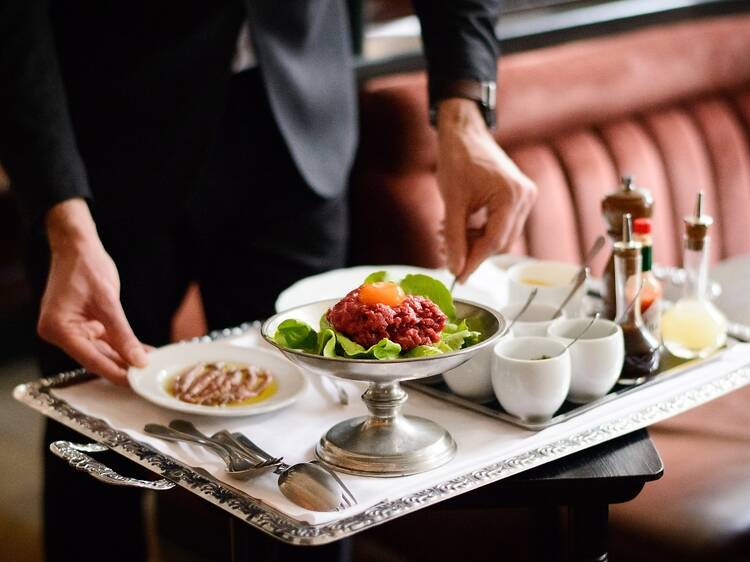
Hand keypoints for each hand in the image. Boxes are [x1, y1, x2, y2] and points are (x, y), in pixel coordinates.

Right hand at [37, 199, 147, 384]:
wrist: (77, 246)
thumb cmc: (86, 267)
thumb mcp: (109, 302)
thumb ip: (123, 335)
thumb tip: (138, 360)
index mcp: (58, 329)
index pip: (91, 359)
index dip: (116, 373)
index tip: (137, 384)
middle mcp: (61, 333)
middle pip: (96, 358)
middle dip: (123, 367)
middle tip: (148, 377)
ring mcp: (71, 330)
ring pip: (102, 351)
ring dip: (126, 357)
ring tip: (150, 365)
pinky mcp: (83, 325)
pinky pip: (105, 340)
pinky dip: (123, 345)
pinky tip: (143, 352)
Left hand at [436, 98, 536, 281]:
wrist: (464, 133)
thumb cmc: (457, 160)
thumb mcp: (452, 203)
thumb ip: (454, 238)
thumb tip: (455, 269)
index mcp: (512, 196)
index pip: (495, 241)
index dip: (474, 261)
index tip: (458, 276)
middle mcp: (524, 197)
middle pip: (501, 242)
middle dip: (473, 250)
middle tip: (447, 252)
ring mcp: (524, 196)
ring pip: (501, 236)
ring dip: (475, 241)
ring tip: (448, 234)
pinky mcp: (517, 196)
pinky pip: (501, 224)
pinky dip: (481, 230)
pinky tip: (460, 226)